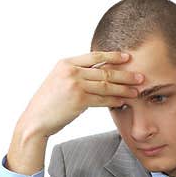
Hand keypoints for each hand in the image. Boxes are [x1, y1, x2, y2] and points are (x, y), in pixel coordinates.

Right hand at [18, 51, 143, 139]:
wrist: (35, 120)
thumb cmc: (48, 103)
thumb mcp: (58, 81)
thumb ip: (76, 74)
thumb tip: (97, 74)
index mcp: (66, 63)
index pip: (94, 56)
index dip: (113, 56)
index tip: (127, 57)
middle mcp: (71, 71)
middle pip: (104, 71)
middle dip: (125, 74)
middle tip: (140, 76)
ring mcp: (75, 85)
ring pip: (106, 85)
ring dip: (124, 88)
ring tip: (136, 90)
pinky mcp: (79, 100)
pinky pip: (102, 99)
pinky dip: (114, 100)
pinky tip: (123, 101)